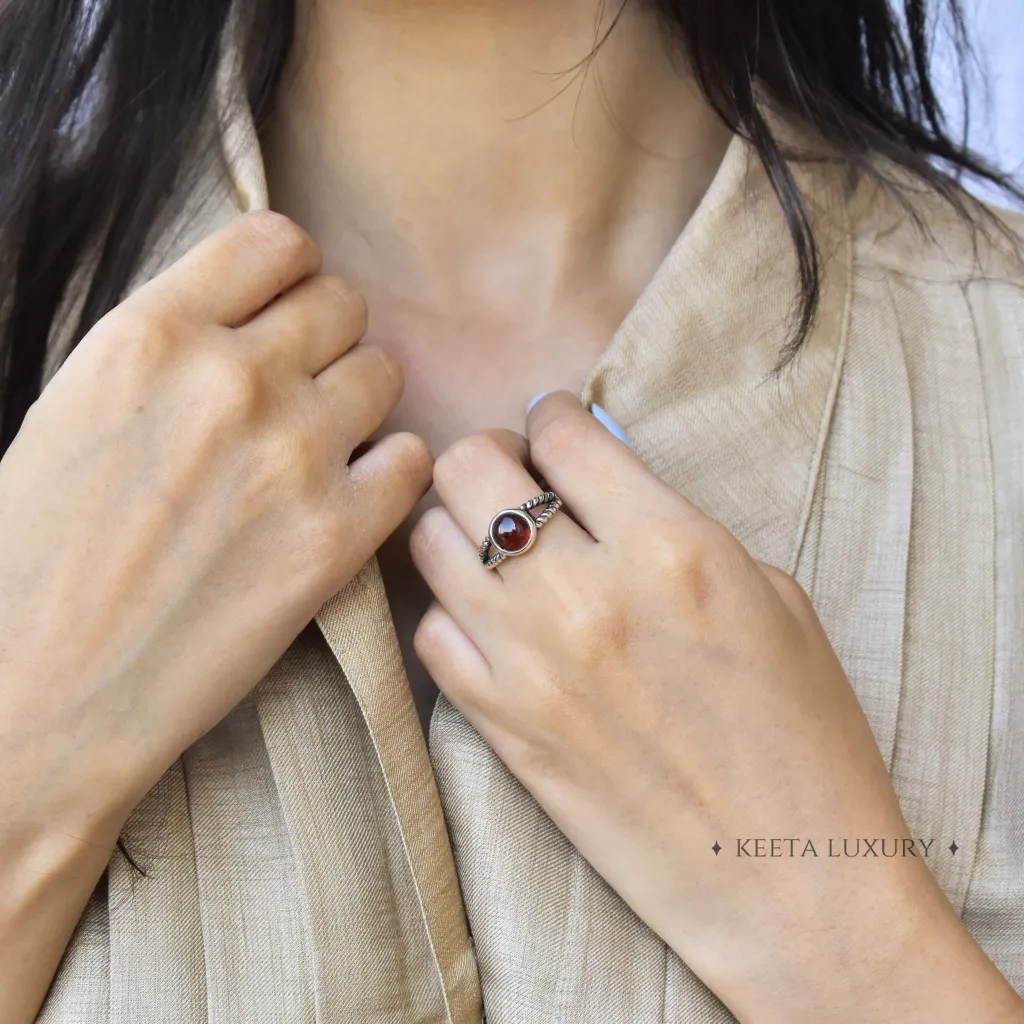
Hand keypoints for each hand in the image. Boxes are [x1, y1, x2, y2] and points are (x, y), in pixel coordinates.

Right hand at [0, 212, 429, 1021]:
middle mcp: (231, 378)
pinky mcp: (337, 535)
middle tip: (302, 390)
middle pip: (344, 304)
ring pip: (385, 373)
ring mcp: (293, 454)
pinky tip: (353, 498)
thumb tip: (247, 320)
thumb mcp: (79, 408)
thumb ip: (170, 350)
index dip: (288, 276)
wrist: (37, 692)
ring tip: (323, 448)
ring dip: (361, 402)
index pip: (278, 242)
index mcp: (151, 333)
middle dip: (328, 339)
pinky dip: (393, 471)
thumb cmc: (36, 558)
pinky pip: (414, 458)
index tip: (281, 314)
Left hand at [410, 391, 1023, 1023]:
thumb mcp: (768, 595)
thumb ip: (675, 524)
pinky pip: (430, 634)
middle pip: (471, 468)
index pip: (561, 432)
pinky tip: (490, 619)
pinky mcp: (501, 726)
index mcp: (671, 548)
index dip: (553, 418)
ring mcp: (530, 664)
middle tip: (521, 478)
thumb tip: (604, 482)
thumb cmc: (802, 733)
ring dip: (460, 526)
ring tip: (498, 544)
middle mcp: (586, 596)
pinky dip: (450, 611)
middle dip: (493, 455)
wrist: (787, 877)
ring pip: (431, 542)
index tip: (557, 431)